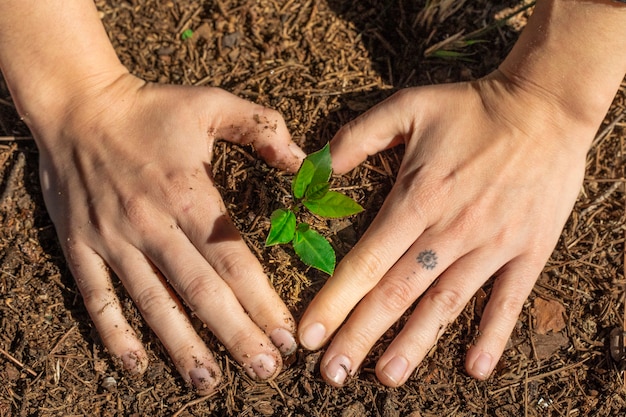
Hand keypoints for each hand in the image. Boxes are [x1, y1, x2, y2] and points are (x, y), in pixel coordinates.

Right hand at [35, 74, 304, 393]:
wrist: (76, 104)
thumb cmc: (150, 107)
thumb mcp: (211, 103)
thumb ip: (262, 128)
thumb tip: (306, 161)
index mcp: (189, 194)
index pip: (233, 259)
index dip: (262, 300)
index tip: (287, 334)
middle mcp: (152, 224)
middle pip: (201, 292)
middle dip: (236, 335)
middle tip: (266, 370)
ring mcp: (114, 239)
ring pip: (153, 304)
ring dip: (182, 347)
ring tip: (209, 383)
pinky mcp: (82, 246)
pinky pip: (97, 298)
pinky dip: (114, 334)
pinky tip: (136, 366)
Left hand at [298, 71, 595, 386]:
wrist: (545, 106)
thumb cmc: (471, 107)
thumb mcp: (406, 107)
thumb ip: (355, 138)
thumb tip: (312, 170)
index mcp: (417, 199)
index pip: (366, 261)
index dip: (334, 301)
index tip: (309, 336)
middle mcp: (451, 230)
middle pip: (397, 293)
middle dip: (360, 336)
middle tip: (331, 375)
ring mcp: (492, 244)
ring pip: (446, 304)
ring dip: (414, 344)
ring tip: (386, 377)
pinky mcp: (528, 251)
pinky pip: (509, 300)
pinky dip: (493, 335)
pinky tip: (475, 369)